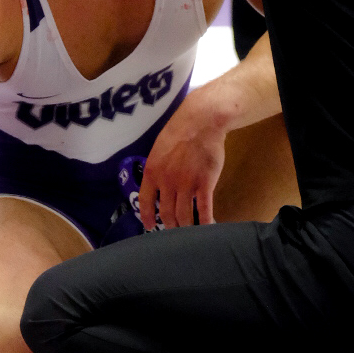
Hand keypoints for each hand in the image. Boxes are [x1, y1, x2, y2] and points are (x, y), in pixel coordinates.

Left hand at [139, 90, 226, 228]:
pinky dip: (205, 222)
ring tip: (190, 231)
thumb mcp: (159, 149)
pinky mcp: (205, 184)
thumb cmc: (179, 130)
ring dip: (187, 227)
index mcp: (153, 172)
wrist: (201, 121)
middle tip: (175, 230)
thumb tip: (158, 184)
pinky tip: (207, 226)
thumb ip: (158, 169)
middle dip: (171, 225)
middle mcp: (167, 182)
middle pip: (167, 213)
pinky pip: (204, 209)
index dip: (147, 217)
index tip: (150, 226)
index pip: (146, 202)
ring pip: (184, 215)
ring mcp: (187, 184)